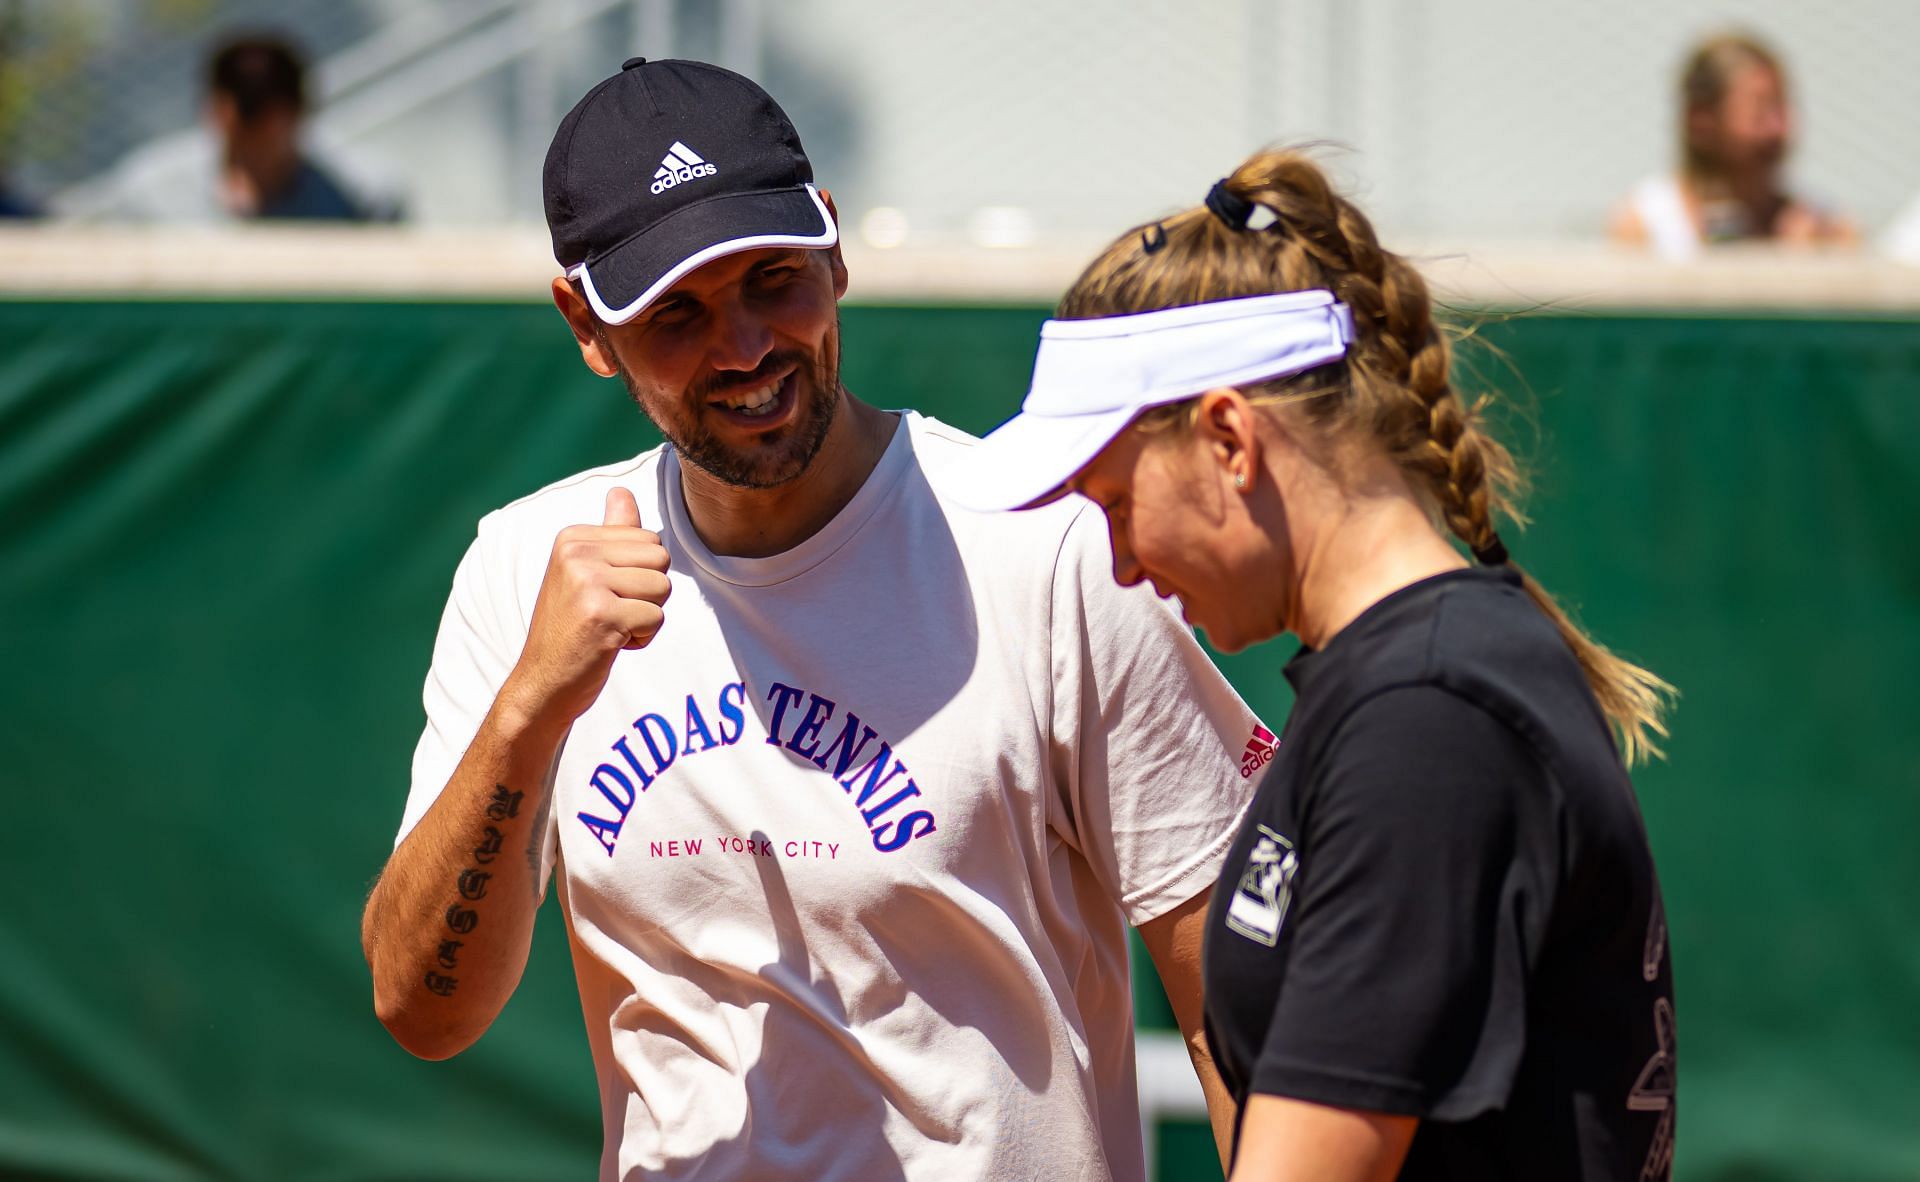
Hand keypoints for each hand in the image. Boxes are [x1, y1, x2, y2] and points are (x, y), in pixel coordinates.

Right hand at [503, 487, 670, 730]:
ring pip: (663, 588)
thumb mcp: (584, 572)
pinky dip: (641, 639)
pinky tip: (609, 644)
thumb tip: (622, 491)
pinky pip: (656, 618)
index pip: (649, 540)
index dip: (638, 575)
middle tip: (609, 613)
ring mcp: (587, 582)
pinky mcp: (602, 615)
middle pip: (661, 560)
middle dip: (647, 594)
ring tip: (609, 627)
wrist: (542, 682)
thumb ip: (610, 533)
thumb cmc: (571, 627)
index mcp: (573, 537)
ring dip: (645, 617)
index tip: (603, 595)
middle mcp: (576, 553)